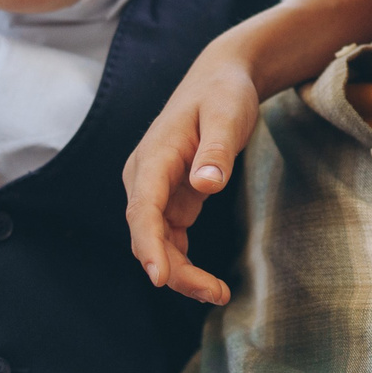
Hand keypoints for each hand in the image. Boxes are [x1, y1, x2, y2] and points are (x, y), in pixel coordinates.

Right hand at [123, 35, 263, 306]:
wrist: (221, 78)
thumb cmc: (224, 93)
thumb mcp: (228, 115)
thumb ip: (216, 149)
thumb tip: (205, 184)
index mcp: (154, 157)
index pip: (143, 208)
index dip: (148, 245)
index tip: (158, 277)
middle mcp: (145, 177)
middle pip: (147, 233)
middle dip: (174, 269)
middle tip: (216, 293)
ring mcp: (155, 190)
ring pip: (157, 241)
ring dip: (181, 272)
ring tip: (219, 294)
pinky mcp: (170, 198)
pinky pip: (170, 238)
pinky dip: (185, 261)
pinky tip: (210, 282)